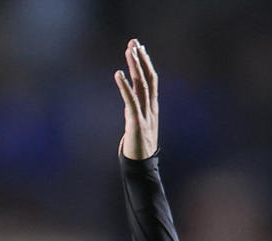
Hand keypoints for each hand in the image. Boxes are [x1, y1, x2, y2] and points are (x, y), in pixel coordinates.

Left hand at [115, 39, 158, 160]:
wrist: (142, 168)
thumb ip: (135, 110)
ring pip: (141, 85)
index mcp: (152, 108)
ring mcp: (145, 115)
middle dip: (141, 59)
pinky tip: (119, 73)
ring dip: (135, 66)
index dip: (146, 63)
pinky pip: (131, 101)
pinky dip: (125, 86)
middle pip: (148, 78)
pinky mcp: (136, 123)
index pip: (151, 80)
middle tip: (134, 42)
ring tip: (128, 51)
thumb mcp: (138, 124)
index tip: (140, 48)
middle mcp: (151, 108)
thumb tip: (129, 101)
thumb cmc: (138, 149)